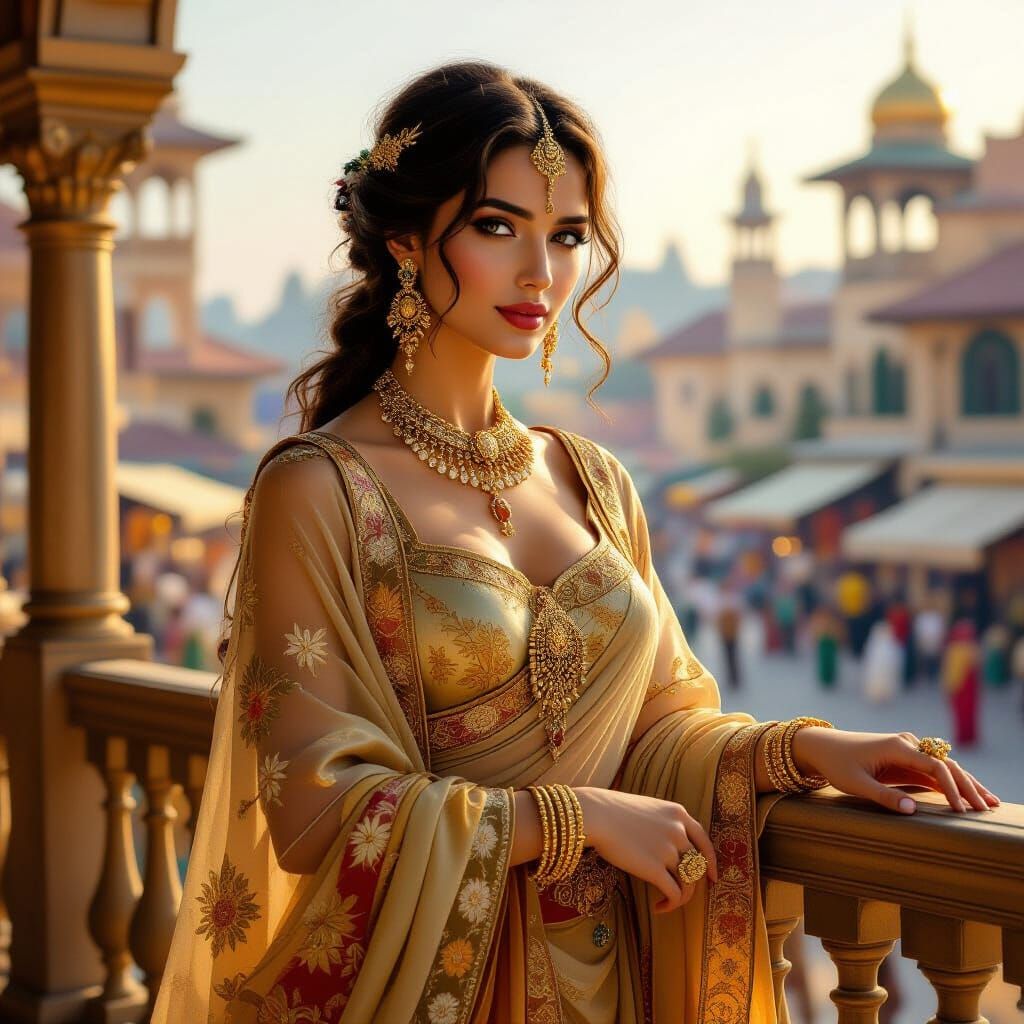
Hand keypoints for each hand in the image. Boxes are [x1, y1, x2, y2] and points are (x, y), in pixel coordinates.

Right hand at [575, 787, 716, 914]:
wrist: (596, 815)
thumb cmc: (613, 811)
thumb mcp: (648, 808)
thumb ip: (664, 823)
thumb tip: (670, 846)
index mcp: (678, 813)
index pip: (705, 841)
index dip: (711, 861)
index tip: (712, 877)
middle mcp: (678, 831)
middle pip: (697, 865)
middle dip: (693, 884)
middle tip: (683, 893)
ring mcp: (668, 850)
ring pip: (688, 882)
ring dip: (681, 898)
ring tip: (668, 903)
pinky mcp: (655, 869)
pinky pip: (674, 894)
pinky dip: (670, 905)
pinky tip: (658, 908)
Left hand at [791, 728, 1000, 813]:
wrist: (821, 746)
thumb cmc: (836, 764)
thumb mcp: (856, 783)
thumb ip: (884, 796)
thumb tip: (913, 810)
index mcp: (898, 747)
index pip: (936, 766)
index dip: (952, 787)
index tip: (962, 810)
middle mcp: (907, 744)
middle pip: (947, 764)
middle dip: (969, 785)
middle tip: (989, 808)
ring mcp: (907, 750)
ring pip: (944, 767)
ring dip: (965, 783)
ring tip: (988, 803)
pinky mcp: (904, 759)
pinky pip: (932, 771)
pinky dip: (950, 783)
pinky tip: (965, 797)